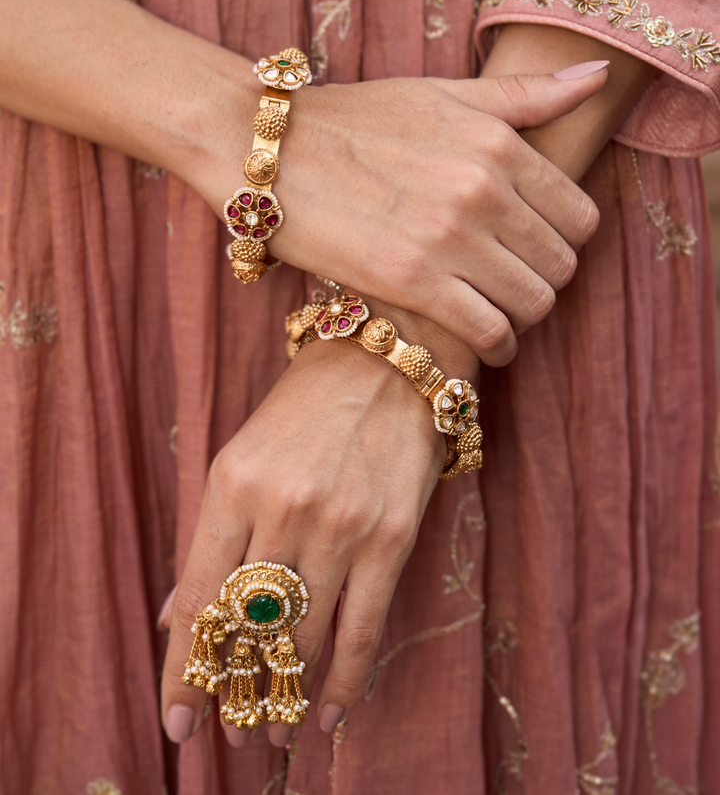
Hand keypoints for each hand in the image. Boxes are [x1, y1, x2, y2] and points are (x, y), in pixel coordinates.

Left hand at [160, 339, 444, 746]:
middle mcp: (283, 507)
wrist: (388, 360)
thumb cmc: (307, 406)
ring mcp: (341, 525)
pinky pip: (362, 627)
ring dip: (287, 693)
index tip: (177, 720)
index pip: (201, 598)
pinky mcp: (391, 536)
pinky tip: (329, 712)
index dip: (185, 670)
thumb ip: (211, 538)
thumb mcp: (243, 455)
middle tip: (234, 734)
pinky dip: (344, 679)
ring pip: (305, 636)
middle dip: (237, 693)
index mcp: (232, 482)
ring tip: (274, 730)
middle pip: (251, 627)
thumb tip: (176, 615)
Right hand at [197, 69, 604, 365]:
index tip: (538, 253)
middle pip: (559, 265)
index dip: (566, 244)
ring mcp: (449, 239)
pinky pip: (488, 331)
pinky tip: (486, 343)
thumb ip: (523, 95)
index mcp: (498, 144)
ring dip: (522, 317)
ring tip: (500, 315)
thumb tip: (594, 78)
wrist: (272, 154)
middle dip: (544, 283)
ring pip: (531, 302)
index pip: (579, 216)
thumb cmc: (355, 123)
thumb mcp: (443, 95)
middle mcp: (483, 190)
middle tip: (516, 287)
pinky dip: (496, 346)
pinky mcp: (413, 283)